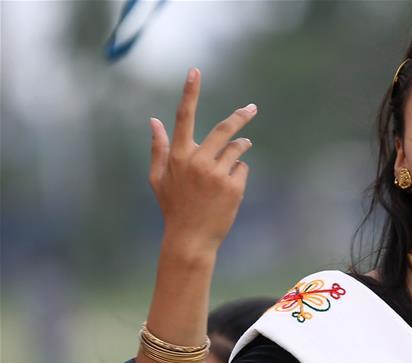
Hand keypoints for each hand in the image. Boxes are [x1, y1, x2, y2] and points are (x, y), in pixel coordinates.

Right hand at [148, 67, 256, 253]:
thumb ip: (158, 148)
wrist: (191, 238)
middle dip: (241, 116)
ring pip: (237, 149)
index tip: (195, 71)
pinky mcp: (233, 186)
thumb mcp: (158, 178)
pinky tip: (229, 187)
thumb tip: (153, 121)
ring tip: (235, 157)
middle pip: (224, 129)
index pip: (183, 117)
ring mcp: (217, 174)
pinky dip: (239, 172)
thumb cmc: (173, 207)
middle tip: (252, 108)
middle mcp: (198, 161)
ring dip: (240, 149)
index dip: (190, 92)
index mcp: (178, 156)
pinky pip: (242, 168)